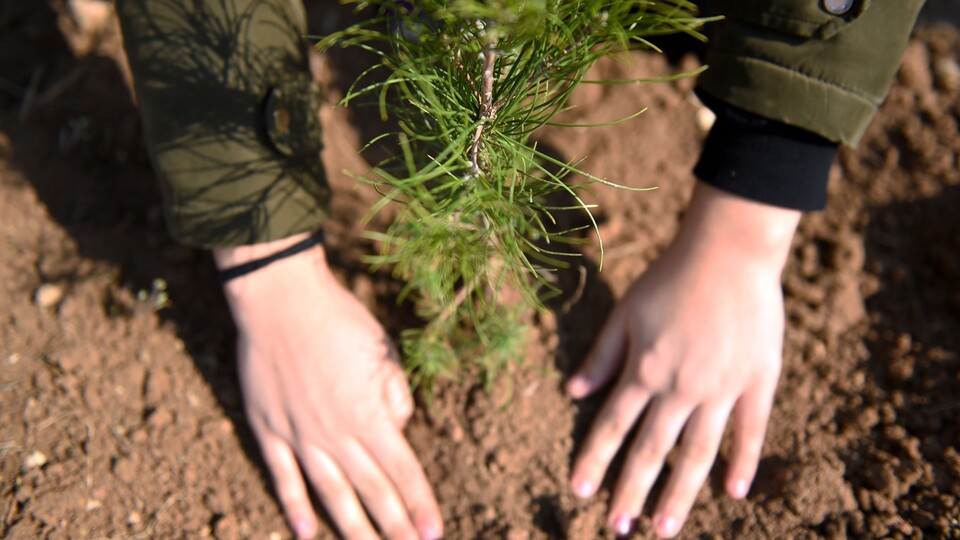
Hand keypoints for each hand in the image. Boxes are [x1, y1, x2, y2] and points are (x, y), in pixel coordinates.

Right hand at [214, 235, 442, 539]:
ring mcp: (300, 436)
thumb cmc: (340, 320)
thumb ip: (395, 396)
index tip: (433, 533)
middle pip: (371, 492)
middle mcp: (338, 434)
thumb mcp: (384, 352)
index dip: (420, 504)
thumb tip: (398, 428)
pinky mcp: (269, 429)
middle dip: (393, 527)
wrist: (282, 301)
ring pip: (330, 494)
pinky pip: (283, 477)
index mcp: (371, 415)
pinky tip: (305, 532)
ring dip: (352, 528)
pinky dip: (294, 506)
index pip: (404, 471)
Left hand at [566, 183, 799, 537]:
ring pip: (698, 453)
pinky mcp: (758, 381)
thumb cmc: (671, 277)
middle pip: (652, 451)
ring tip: (664, 528)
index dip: (594, 460)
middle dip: (632, 492)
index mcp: (644, 370)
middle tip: (618, 528)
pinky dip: (742, 462)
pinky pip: (750, 431)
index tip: (579, 491)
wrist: (730, 251)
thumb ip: (602, 355)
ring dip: (679, 494)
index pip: (612, 427)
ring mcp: (722, 389)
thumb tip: (572, 392)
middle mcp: (680, 388)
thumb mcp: (626, 312)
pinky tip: (733, 492)